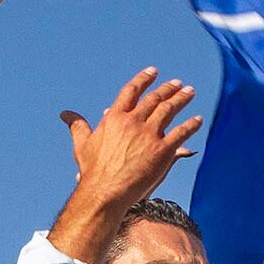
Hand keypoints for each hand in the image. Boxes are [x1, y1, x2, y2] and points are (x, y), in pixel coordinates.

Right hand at [62, 69, 203, 209]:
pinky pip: (181, 133)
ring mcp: (149, 135)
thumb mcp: (82, 144)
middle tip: (177, 83)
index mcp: (115, 117)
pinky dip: (191, 125)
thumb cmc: (92, 171)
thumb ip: (77, 126)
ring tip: (189, 92)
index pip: (131, 91)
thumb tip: (65, 114)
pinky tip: (198, 120)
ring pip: (169, 110)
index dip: (143, 80)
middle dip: (167, 88)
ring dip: (181, 99)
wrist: (105, 191)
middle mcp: (133, 121)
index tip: (153, 72)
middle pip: (154, 99)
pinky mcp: (163, 150)